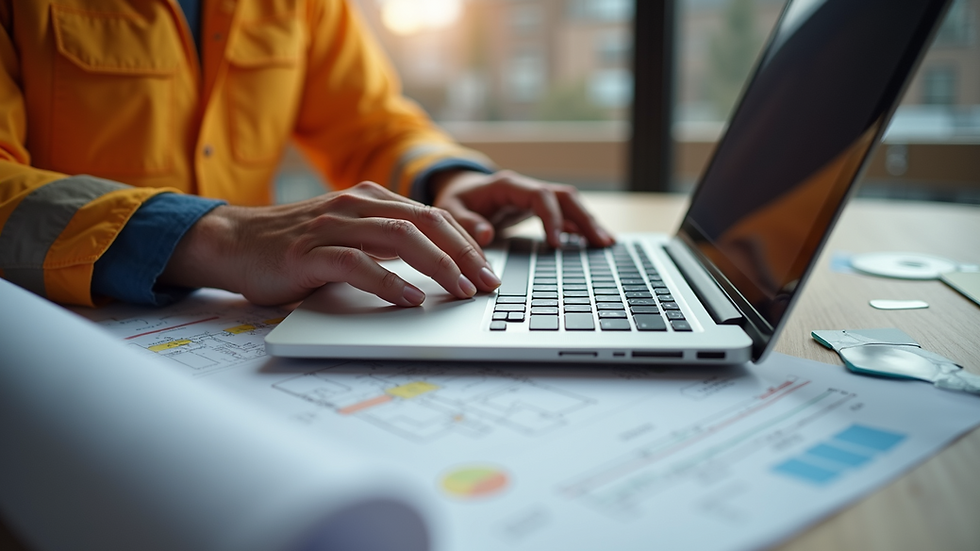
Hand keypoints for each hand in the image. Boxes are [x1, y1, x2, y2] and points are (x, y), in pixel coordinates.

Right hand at [159, 182, 501, 305]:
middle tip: (487, 283)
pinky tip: (410, 299)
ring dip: (438, 266)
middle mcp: (356, 205)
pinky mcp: (309, 252)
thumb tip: (437, 265)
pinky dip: (388, 282)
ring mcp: (332, 226)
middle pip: (426, 223)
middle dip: (464, 253)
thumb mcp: (350, 236)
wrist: (234, 242)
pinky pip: (357, 263)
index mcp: (370, 199)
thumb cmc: (296, 246)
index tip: (489, 270)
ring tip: (461, 291)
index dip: (467, 242)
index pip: (433, 216)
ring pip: (399, 238)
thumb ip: (387, 242)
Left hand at [431, 170, 614, 247]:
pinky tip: (593, 242)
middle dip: (584, 218)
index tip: (557, 243)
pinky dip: (579, 227)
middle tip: (601, 242)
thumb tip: (485, 235)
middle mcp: (526, 188)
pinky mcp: (538, 209)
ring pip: (569, 204)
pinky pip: (565, 214)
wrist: (459, 192)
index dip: (551, 218)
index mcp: (507, 185)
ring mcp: (534, 198)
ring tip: (607, 243)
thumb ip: (465, 223)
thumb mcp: (449, 211)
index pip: (539, 196)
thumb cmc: (454, 201)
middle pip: (564, 197)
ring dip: (588, 221)